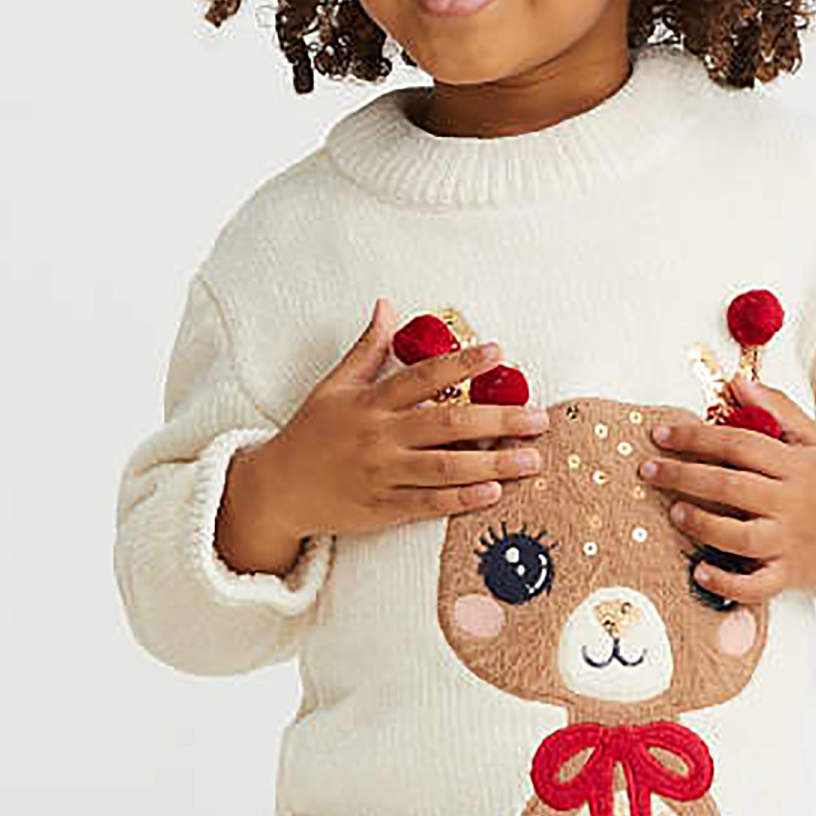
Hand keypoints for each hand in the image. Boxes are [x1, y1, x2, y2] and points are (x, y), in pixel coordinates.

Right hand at [219, 300, 550, 569]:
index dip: (461, 362)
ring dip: (492, 463)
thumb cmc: (310, 434)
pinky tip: (493, 492)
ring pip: (445, 468)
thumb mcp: (333, 386)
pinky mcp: (383, 509)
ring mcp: (382, 475)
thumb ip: (365, 349)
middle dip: (498, 420)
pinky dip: (461, 499)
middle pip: (447, 425)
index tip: (498, 352)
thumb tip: (386, 306)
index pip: (424, 376)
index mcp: (370, 402)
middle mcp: (379, 437)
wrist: (278, 489)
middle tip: (538, 418)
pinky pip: (428, 505)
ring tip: (531, 459)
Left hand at [639, 374, 815, 599]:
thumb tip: (737, 381)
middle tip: (649, 470)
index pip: (740, 444)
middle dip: (686, 475)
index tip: (662, 434)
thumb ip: (777, 410)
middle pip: (732, 486)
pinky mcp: (789, 575)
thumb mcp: (815, 440)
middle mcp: (792, 503)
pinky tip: (699, 570)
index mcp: (795, 465)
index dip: (698, 437)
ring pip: (741, 535)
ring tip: (675, 512)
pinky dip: (727, 581)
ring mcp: (790, 542)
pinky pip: (755, 585)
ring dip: (703, 524)